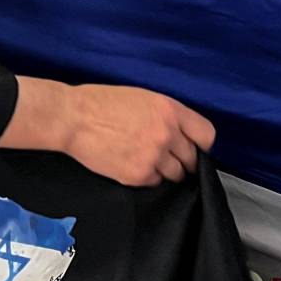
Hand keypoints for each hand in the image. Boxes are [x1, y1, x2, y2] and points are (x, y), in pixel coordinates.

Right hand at [0, 78, 214, 185]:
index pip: (207, 135)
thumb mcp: (143, 98)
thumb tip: (183, 135)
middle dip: (184, 160)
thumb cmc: (103, 103)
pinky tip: (133, 164)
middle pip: (193, 159)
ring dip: (166, 170)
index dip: (202, 145)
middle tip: (167, 157)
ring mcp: (153, 156)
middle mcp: (167, 133)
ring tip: (147, 160)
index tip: (194, 148)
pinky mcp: (138, 175)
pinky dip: (148, 177)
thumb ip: (167, 116)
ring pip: (176, 174)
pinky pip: (155, 182)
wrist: (73, 119)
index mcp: (170, 110)